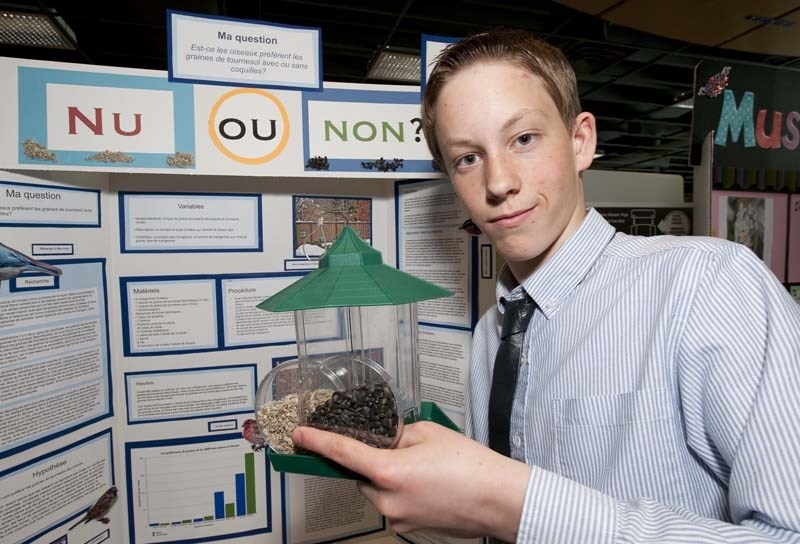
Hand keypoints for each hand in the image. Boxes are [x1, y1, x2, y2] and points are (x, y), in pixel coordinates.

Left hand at [292, 421, 530, 540]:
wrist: (499, 500)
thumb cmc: (470, 465)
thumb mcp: (429, 433)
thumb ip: (398, 434)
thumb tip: (386, 438)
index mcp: (388, 471)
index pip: (343, 452)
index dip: (317, 441)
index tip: (299, 435)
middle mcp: (387, 500)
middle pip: (362, 474)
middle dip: (373, 459)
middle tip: (401, 448)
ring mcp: (398, 519)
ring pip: (377, 490)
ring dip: (388, 476)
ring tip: (424, 467)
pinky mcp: (410, 528)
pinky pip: (393, 504)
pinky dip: (401, 491)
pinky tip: (428, 482)